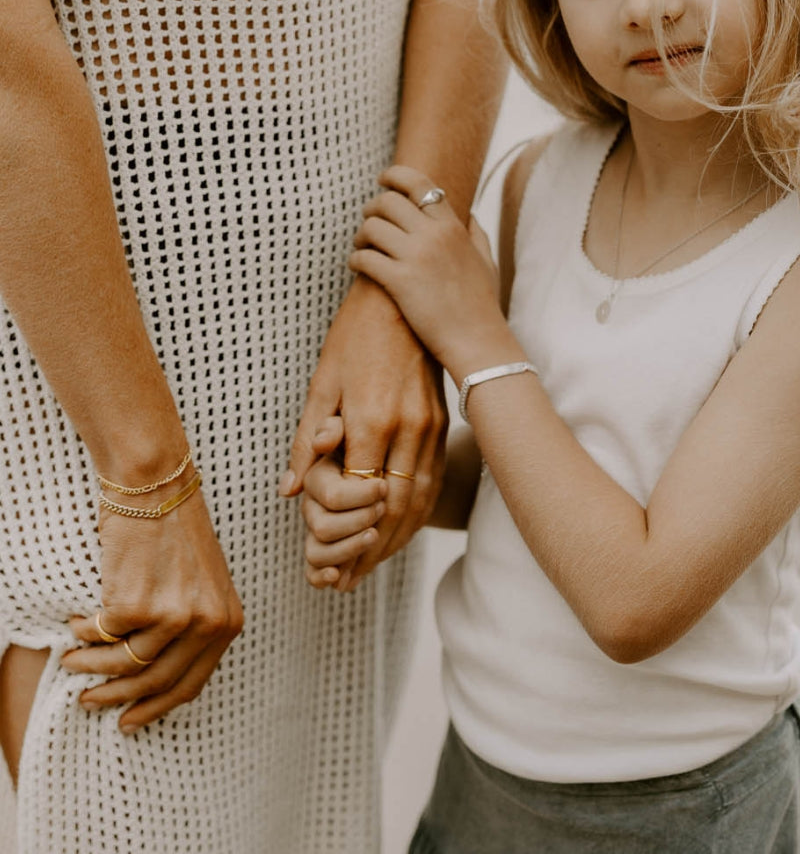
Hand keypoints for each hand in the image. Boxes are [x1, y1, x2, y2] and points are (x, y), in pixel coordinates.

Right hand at [60, 488, 242, 733]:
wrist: (156, 486)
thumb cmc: (175, 529)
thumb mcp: (205, 582)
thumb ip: (193, 626)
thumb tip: (155, 675)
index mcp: (227, 621)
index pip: (190, 683)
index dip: (157, 707)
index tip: (132, 719)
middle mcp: (206, 623)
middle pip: (155, 682)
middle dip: (118, 698)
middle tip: (91, 701)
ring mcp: (172, 616)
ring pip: (122, 664)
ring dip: (91, 667)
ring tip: (72, 662)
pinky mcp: (136, 605)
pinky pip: (101, 635)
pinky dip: (84, 633)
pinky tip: (78, 622)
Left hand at [282, 274, 446, 584]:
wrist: (402, 298)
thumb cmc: (355, 335)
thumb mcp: (322, 382)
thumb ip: (307, 440)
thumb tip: (290, 491)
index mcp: (373, 419)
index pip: (360, 496)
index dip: (344, 537)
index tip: (330, 567)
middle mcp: (409, 428)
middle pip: (395, 508)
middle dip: (372, 551)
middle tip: (348, 581)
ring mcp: (431, 426)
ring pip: (420, 499)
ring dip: (397, 539)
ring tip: (372, 566)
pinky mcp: (442, 422)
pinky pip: (433, 479)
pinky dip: (418, 512)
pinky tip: (402, 529)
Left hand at [349, 166, 509, 377]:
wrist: (478, 341)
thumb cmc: (482, 306)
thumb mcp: (486, 261)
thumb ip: (476, 234)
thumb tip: (469, 214)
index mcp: (454, 227)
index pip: (420, 183)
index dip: (395, 175)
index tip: (383, 179)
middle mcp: (434, 236)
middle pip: (388, 202)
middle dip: (372, 209)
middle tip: (368, 222)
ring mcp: (416, 258)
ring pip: (371, 227)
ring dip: (360, 235)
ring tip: (362, 247)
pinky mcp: (400, 282)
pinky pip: (364, 258)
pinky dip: (355, 260)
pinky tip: (357, 267)